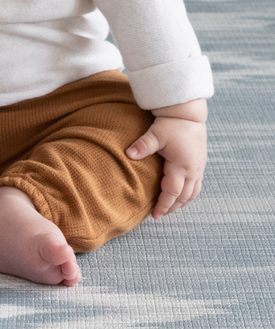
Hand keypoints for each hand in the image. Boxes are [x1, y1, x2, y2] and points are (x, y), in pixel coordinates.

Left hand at [126, 99, 206, 219]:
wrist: (188, 113)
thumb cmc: (171, 124)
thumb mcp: (155, 134)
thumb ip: (143, 145)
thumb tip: (128, 154)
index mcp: (182, 165)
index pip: (172, 192)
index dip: (164, 204)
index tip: (155, 215)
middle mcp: (193, 169)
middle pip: (183, 196)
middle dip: (172, 207)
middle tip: (159, 215)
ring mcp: (198, 167)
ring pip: (193, 192)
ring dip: (181, 202)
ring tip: (169, 209)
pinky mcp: (200, 163)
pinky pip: (197, 185)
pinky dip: (188, 194)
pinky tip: (180, 196)